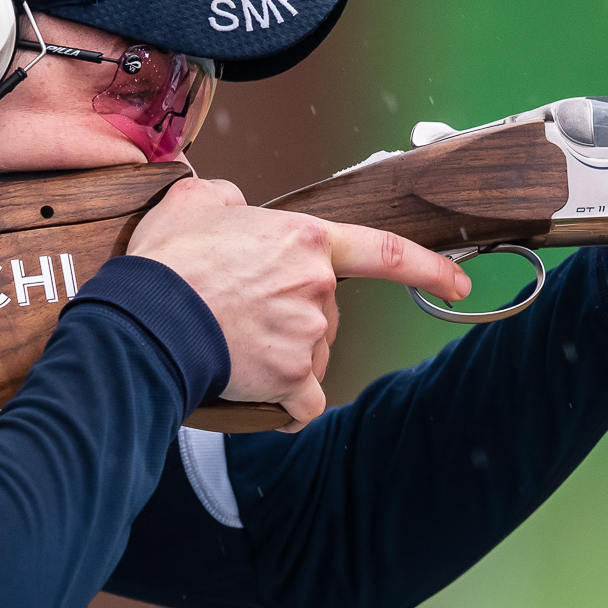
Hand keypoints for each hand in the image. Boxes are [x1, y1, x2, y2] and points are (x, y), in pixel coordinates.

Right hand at [128, 177, 469, 427]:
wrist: (148, 318)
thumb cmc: (169, 260)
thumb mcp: (197, 202)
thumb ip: (230, 200)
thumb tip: (234, 209)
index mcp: (308, 239)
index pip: (387, 252)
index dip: (430, 268)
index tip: (460, 283)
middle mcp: (318, 287)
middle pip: (327, 310)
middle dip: (296, 315)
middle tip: (241, 310)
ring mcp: (308, 336)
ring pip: (313, 353)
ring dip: (286, 356)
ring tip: (234, 343)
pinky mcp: (291, 380)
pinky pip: (304, 403)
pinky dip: (288, 406)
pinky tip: (262, 396)